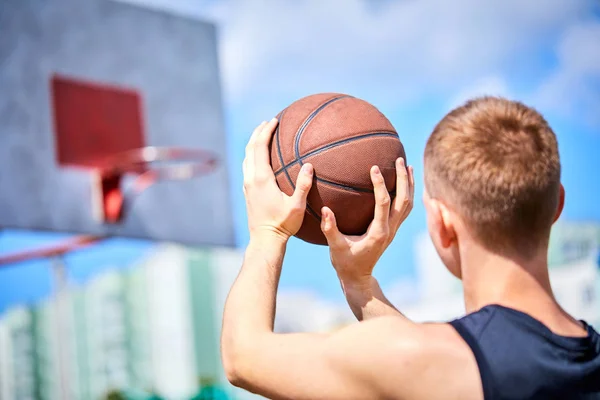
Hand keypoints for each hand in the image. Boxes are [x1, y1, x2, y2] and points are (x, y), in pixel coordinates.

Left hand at [243, 118, 313, 240]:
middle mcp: (251, 179)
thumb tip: (309, 166)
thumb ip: (303, 185)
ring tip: (262, 135)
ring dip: (254, 144)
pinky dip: (253, 156)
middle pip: (250, 148)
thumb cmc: (282, 224)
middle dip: (258, 132)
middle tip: (268, 122)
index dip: (266, 131)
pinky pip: (247, 167)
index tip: (274, 120)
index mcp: (261, 178)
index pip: (260, 147)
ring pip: (247, 157)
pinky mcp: (247, 192)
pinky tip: (261, 158)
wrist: (265, 239)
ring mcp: (247, 185)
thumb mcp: (297, 205)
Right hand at [320, 158, 413, 285]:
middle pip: (404, 200)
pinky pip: (404, 208)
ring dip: (409, 183)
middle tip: (397, 159)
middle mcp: (390, 229)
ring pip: (408, 203)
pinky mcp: (392, 229)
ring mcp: (394, 229)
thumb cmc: (345, 262)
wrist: (358, 277)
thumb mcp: (335, 247)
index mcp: (378, 232)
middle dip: (403, 178)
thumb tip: (326, 209)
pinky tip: (404, 181)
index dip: (380, 185)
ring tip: (406, 165)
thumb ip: (331, 228)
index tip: (374, 168)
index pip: (384, 203)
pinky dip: (407, 192)